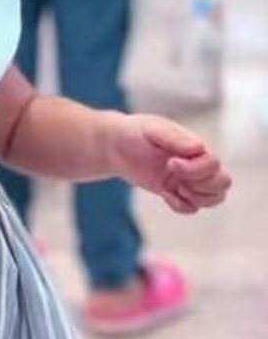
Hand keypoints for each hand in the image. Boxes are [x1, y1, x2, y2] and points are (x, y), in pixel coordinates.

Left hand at [109, 113, 231, 214]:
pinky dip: (182, 206)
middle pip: (223, 182)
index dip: (196, 169)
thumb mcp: (152, 129)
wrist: (115, 145)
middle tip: (175, 176)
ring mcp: (187, 179)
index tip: (170, 163)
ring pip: (215, 197)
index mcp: (194, 146)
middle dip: (202, 184)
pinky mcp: (175, 191)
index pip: (214, 164)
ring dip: (197, 197)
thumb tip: (199, 148)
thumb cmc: (134, 132)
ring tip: (175, 188)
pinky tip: (165, 193)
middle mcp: (196, 163)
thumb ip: (174, 138)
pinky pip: (192, 208)